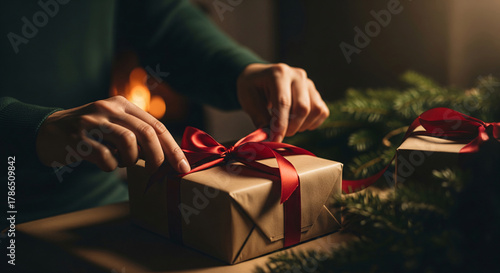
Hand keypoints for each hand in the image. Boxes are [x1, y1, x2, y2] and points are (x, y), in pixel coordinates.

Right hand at [36, 96, 190, 173]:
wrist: (48, 131)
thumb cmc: (91, 134)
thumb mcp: (115, 124)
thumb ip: (138, 134)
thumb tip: (168, 158)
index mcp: (123, 104)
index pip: (157, 126)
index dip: (173, 148)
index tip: (183, 168)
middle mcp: (109, 108)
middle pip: (147, 133)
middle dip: (159, 157)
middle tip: (160, 173)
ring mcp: (93, 121)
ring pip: (128, 142)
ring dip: (131, 160)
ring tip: (122, 162)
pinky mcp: (77, 137)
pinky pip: (105, 157)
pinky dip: (110, 166)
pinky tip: (105, 164)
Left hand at [237, 63, 329, 141]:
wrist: (259, 77)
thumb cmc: (252, 88)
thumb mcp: (248, 100)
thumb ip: (260, 117)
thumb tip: (271, 136)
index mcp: (278, 73)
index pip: (283, 102)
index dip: (280, 124)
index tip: (275, 140)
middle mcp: (297, 75)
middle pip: (302, 108)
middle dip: (291, 127)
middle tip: (278, 134)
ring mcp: (308, 83)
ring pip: (315, 110)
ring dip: (302, 125)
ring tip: (287, 126)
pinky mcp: (315, 92)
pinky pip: (322, 111)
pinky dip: (312, 122)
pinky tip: (298, 123)